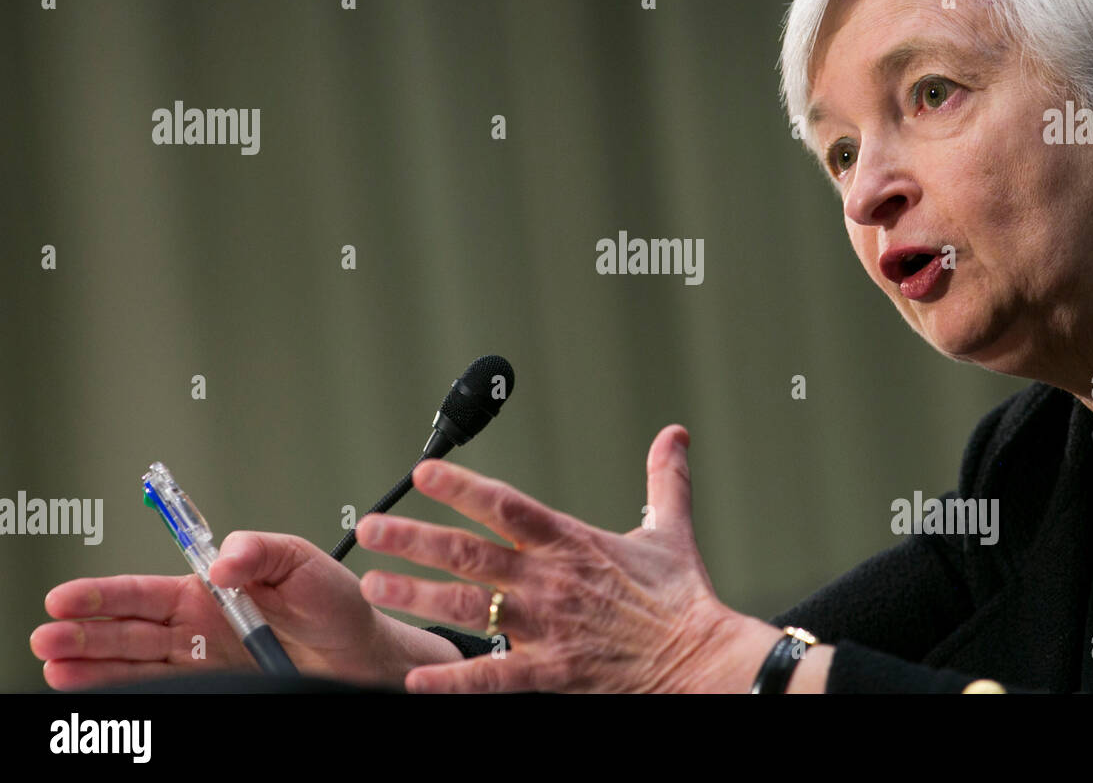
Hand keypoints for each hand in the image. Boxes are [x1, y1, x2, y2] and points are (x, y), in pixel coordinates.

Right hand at [31, 531, 463, 689]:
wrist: (363, 653)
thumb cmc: (336, 602)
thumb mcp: (304, 560)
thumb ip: (261, 551)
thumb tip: (224, 558)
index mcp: (213, 585)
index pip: (146, 589)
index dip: (105, 593)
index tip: (69, 597)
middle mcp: (199, 624)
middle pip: (128, 628)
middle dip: (85, 631)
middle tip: (49, 635)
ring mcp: (203, 658)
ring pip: (135, 661)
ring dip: (93, 664)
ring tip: (56, 665)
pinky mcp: (216, 684)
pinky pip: (163, 685)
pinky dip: (126, 688)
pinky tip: (96, 689)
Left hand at [355, 424, 772, 692]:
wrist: (700, 659)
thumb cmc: (682, 598)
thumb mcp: (671, 529)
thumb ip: (664, 478)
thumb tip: (674, 434)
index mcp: (573, 542)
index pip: (507, 505)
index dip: (462, 487)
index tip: (423, 473)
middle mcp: (551, 580)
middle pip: (470, 553)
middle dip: (415, 539)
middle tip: (371, 529)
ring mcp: (546, 627)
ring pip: (469, 607)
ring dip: (417, 596)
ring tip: (376, 586)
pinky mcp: (551, 671)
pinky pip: (492, 677)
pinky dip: (452, 679)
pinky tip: (416, 677)